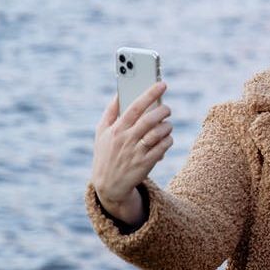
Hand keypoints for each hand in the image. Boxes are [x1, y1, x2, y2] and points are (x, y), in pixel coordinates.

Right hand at [91, 82, 172, 221]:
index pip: (135, 107)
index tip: (162, 84)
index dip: (149, 94)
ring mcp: (136, 152)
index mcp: (115, 129)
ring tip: (167, 124)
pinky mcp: (146, 164)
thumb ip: (110, 112)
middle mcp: (126, 140)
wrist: (109, 185)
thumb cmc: (106, 153)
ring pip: (159, 133)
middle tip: (167, 108)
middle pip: (149, 119)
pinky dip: (168, 140)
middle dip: (163, 110)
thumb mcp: (101, 133)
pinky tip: (166, 138)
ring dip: (167, 126)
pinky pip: (163, 146)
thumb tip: (119, 92)